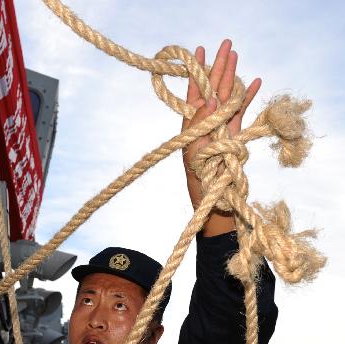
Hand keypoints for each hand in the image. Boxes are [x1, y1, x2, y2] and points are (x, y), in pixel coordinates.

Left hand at [182, 39, 261, 209]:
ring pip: (229, 96)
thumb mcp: (194, 148)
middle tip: (226, 45)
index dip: (197, 71)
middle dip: (219, 67)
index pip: (196, 92)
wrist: (213, 193)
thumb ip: (201, 123)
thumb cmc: (198, 174)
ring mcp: (222, 125)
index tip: (200, 52)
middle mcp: (208, 121)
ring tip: (237, 57)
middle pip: (214, 88)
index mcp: (194, 122)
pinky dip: (249, 97)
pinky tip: (255, 82)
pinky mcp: (236, 134)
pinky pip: (243, 111)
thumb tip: (211, 98)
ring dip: (234, 76)